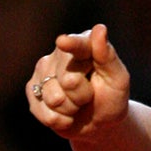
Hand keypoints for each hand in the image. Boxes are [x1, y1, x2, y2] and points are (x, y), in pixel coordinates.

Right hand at [27, 23, 131, 139]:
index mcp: (84, 45)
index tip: (64, 42)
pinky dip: (61, 120)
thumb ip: (107, 56)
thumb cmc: (112, 97)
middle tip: (90, 96)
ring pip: (54, 98)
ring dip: (72, 108)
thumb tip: (99, 29)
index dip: (71, 44)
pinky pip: (45, 113)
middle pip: (68, 80)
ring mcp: (42, 71)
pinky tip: (66, 115)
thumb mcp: (118, 79)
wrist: (99, 122)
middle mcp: (59, 54)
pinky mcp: (32, 91)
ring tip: (78, 104)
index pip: (78, 45)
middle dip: (83, 95)